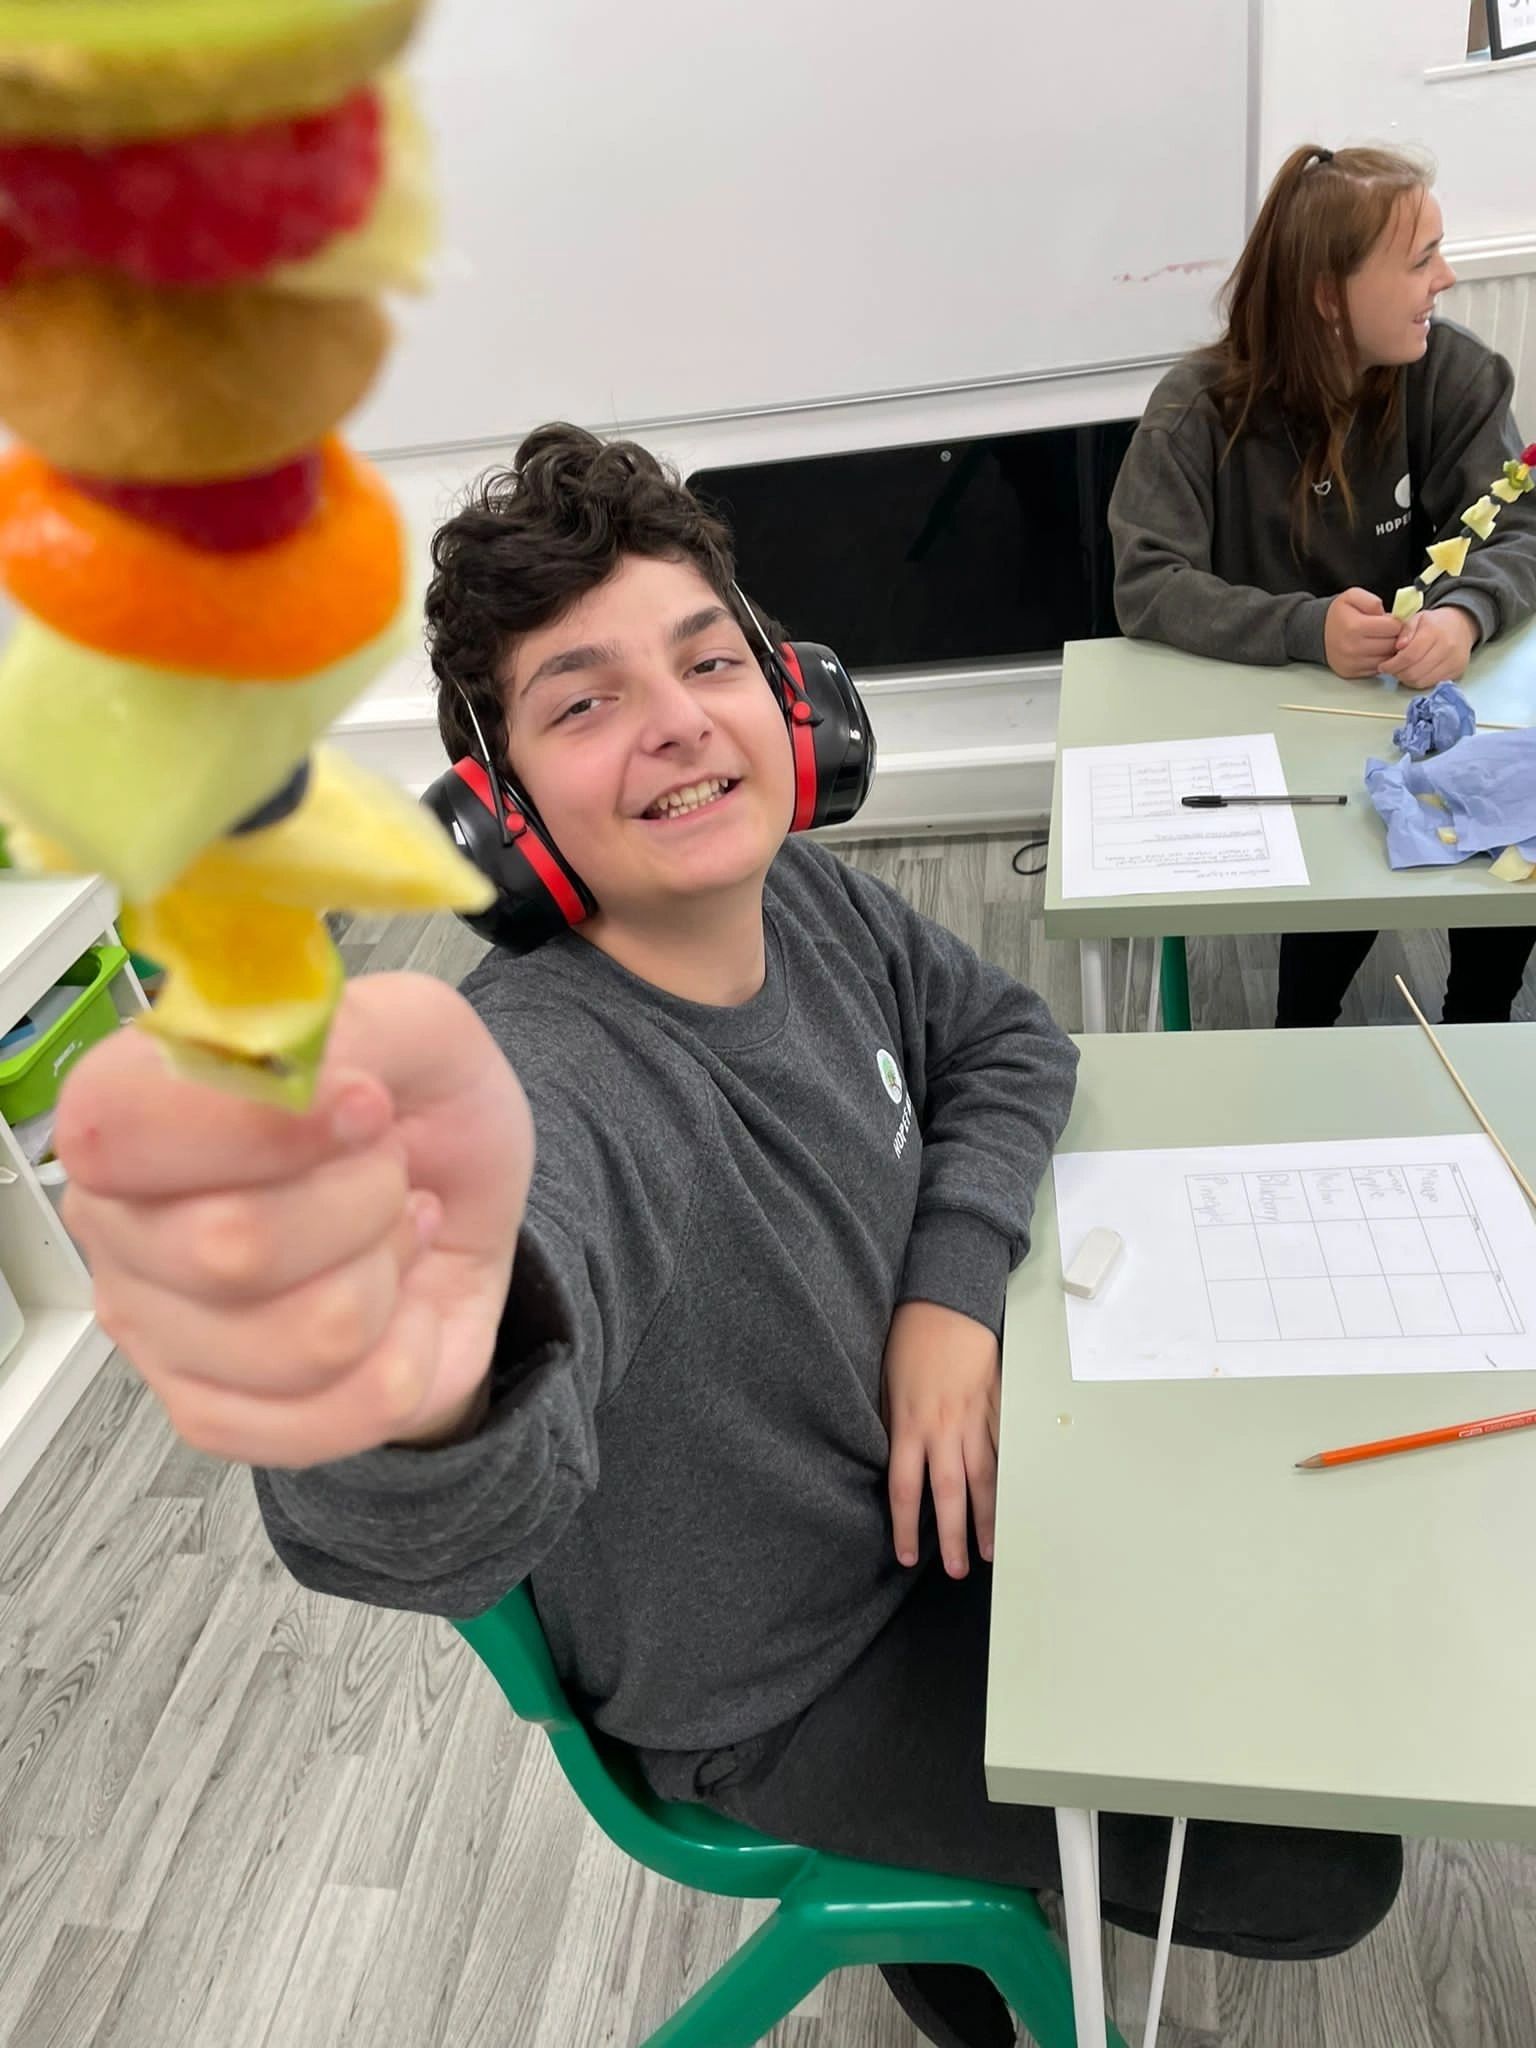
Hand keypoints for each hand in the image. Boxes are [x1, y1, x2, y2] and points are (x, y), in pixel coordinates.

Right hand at [55, 973, 530, 1468]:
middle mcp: (120, 1219)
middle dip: (365, 1201)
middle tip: (388, 1169)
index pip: (118, 1128)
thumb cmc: (416, 1116)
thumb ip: (351, 1027)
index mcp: (132, 1105)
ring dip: (390, 1275)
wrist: (458, 1213)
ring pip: (309, 1338)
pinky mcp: (212, 1412)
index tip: (364, 1104)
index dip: (257, 1127)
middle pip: (233, 1247)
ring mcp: (156, 1328)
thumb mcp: (414, 1028)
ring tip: (389, 1233)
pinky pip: (340, 1411)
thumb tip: (300, 1081)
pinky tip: (395, 1305)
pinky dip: (408, 1351)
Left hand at [882, 1298, 1000, 1578]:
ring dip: (989, 1517)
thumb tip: (894, 1463)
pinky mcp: (996, 1406)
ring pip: (984, 1478)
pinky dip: (1010, 1479)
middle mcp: (942, 1428)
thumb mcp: (885, 1385)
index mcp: (908, 1425)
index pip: (906, 1489)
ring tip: (993, 1549)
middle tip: (959, 1571)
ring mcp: (974, 1419)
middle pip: (950, 1494)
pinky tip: (1015, 1502)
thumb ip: (892, 1427)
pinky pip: (1004, 1450)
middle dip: (955, 1536)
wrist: (945, 1304)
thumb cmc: (908, 1341)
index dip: (906, 1527)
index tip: (906, 1556)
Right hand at [1323, 588, 1401, 678]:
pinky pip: (1377, 669)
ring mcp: (1352, 663)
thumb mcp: (1352, 596)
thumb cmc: (1339, 615)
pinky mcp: (1352, 673)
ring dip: (1389, 650)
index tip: (1392, 621)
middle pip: (1392, 644)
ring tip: (1381, 640)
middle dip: (1395, 637)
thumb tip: (1387, 616)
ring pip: (1387, 659)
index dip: (1397, 622)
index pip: (1393, 627)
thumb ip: (1372, 601)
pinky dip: (1379, 660)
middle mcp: (1352, 647)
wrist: (1319, 634)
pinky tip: (1373, 651)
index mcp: (1354, 626)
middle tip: (1388, 631)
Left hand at [1380, 604, 1477, 689]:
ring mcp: (1454, 662)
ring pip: (1421, 681)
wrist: (1461, 626)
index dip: (1392, 664)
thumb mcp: (1417, 618)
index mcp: (1434, 632)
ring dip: (1407, 679)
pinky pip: (1431, 684)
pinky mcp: (1457, 672)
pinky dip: (1419, 681)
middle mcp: (1447, 648)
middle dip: (1397, 673)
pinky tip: (1415, 673)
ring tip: (1402, 670)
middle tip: (1391, 669)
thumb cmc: (1434, 623)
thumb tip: (1398, 647)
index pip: (1409, 656)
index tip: (1383, 666)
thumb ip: (1406, 631)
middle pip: (1414, 672)